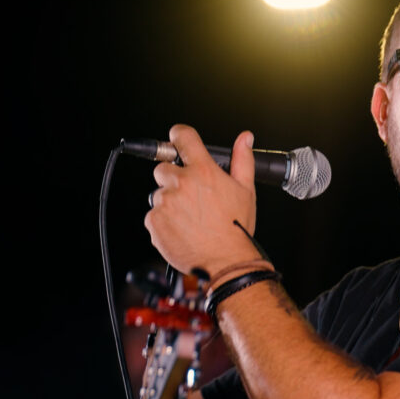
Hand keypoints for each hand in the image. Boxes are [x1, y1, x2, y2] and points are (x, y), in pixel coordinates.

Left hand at [145, 124, 262, 276]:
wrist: (226, 262)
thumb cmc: (237, 228)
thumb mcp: (246, 190)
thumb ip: (242, 160)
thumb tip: (245, 138)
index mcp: (204, 171)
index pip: (183, 137)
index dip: (179, 136)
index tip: (177, 140)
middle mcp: (182, 183)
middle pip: (163, 168)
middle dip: (174, 179)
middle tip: (191, 197)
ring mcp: (165, 202)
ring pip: (158, 194)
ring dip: (169, 203)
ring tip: (189, 218)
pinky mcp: (154, 221)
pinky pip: (153, 215)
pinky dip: (164, 222)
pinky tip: (182, 230)